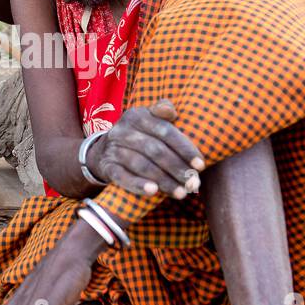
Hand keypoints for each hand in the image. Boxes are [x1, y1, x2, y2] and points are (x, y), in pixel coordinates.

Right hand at [90, 98, 204, 197]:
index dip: (184, 148)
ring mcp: (113, 149)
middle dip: (177, 168)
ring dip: (163, 180)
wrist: (103, 151)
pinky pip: (122, 177)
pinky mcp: (107, 167)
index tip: (200, 165)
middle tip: (193, 183)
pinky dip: (137, 184)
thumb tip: (172, 111)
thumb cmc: (138, 135)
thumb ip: (163, 112)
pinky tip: (153, 192)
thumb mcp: (148, 119)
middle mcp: (123, 130)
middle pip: (155, 150)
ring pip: (141, 165)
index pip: (165, 131)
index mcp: (137, 115)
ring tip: (181, 193)